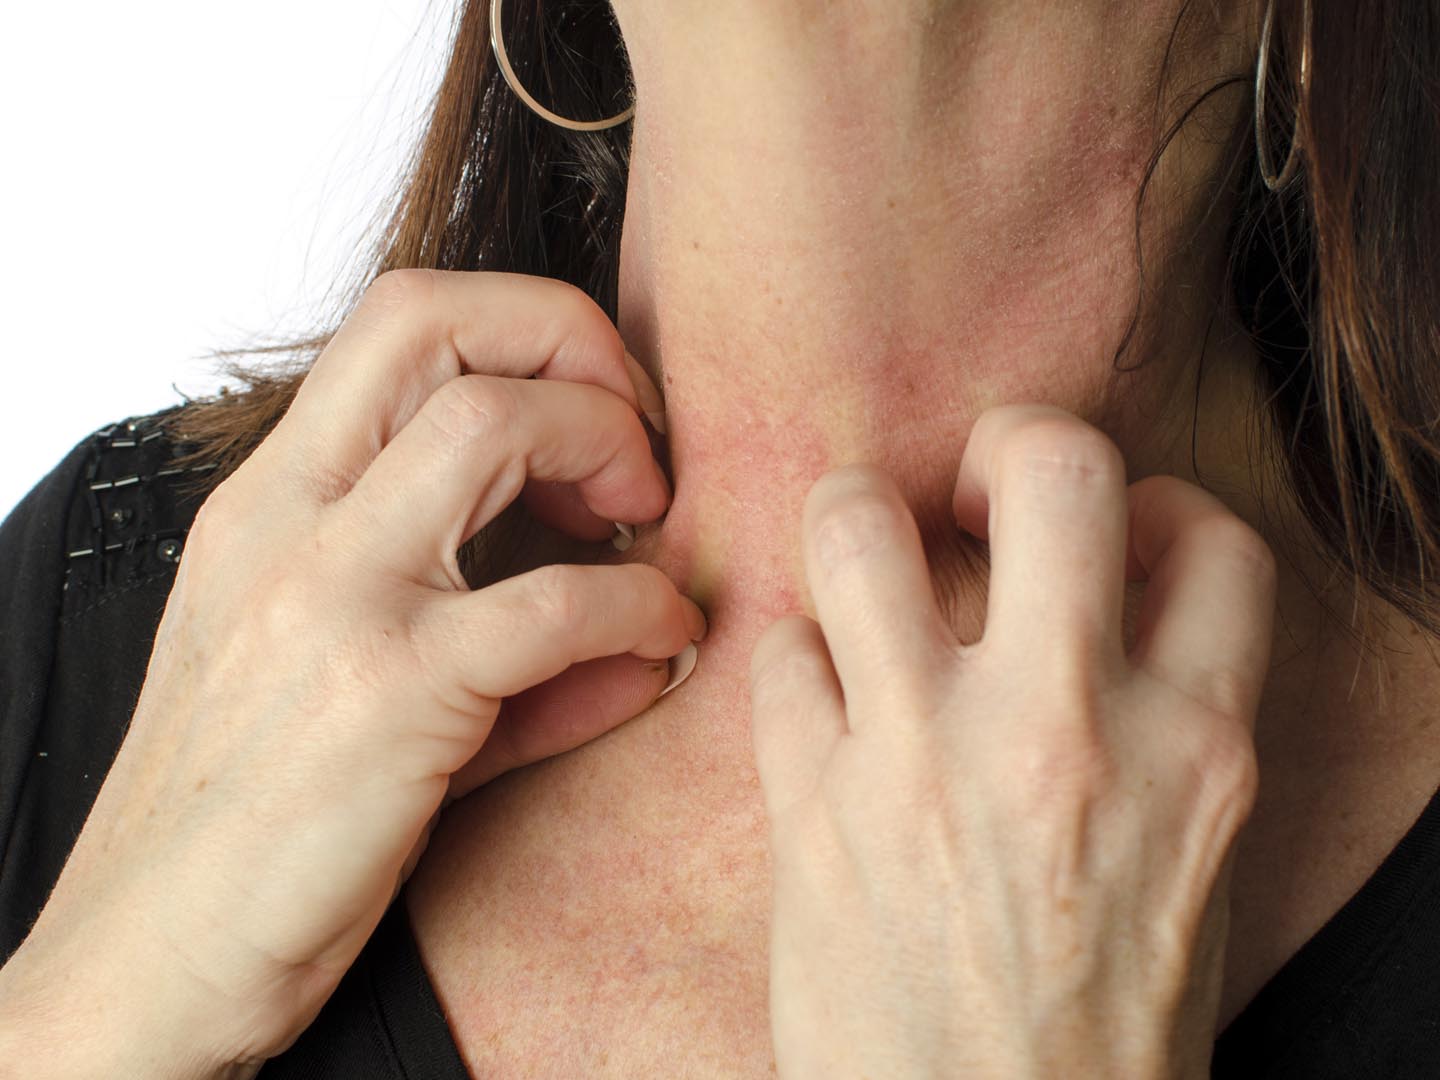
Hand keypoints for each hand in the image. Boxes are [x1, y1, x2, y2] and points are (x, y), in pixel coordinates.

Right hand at [0, 270, 704, 1079]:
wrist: (148, 959)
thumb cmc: (249, 818)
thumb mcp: (348, 685)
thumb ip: (498, 638)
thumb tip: (646, 629)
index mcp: (270, 500)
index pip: (400, 319)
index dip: (530, 326)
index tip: (600, 406)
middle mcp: (288, 520)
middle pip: (441, 324)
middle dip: (578, 347)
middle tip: (638, 445)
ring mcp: (332, 598)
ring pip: (494, 425)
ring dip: (608, 449)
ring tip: (644, 525)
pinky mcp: (387, 697)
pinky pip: (554, 603)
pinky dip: (640, 606)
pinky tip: (663, 642)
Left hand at [748, 403, 1275, 1078]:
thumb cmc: (1098, 1025)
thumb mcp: (1187, 864)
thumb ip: (1162, 723)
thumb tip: (1104, 599)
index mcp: (1194, 752)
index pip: (1211, 541)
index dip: (1160, 508)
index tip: (1112, 539)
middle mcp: (1065, 731)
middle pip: (1051, 467)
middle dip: (1007, 441)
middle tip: (975, 489)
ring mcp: (925, 760)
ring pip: (857, 525)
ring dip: (853, 516)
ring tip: (861, 558)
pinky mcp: (813, 808)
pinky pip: (776, 654)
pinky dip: (792, 658)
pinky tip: (817, 700)